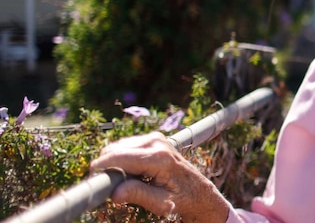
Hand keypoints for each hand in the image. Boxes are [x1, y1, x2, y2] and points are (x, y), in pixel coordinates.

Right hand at [90, 132, 229, 222]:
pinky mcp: (153, 138)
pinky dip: (121, 158)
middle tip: (104, 186)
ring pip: (117, 146)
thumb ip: (139, 195)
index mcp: (158, 157)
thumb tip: (114, 193)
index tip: (89, 181)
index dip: (100, 168)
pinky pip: (125, 146)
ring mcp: (155, 137)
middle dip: (104, 166)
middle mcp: (156, 142)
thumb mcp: (161, 203)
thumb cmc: (181, 198)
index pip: (118, 156)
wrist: (197, 189)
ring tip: (120, 181)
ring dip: (112, 162)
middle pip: (114, 149)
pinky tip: (129, 173)